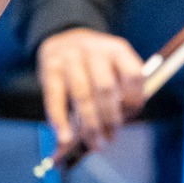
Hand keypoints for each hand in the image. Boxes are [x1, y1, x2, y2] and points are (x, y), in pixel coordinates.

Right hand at [36, 27, 144, 157]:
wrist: (63, 39)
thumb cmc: (94, 65)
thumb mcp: (112, 68)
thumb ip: (120, 94)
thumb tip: (112, 131)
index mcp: (117, 49)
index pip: (133, 75)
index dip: (134, 99)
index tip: (129, 117)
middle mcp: (94, 49)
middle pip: (105, 88)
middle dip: (110, 118)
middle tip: (110, 139)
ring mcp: (70, 57)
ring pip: (82, 96)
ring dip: (90, 125)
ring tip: (94, 143)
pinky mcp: (50, 68)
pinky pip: (55, 98)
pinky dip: (60, 121)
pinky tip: (65, 138)